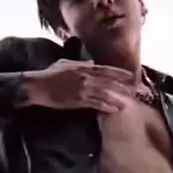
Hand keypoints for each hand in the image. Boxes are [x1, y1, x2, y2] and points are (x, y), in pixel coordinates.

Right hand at [21, 59, 135, 112]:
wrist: (37, 87)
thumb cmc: (49, 74)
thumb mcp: (65, 63)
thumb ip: (80, 63)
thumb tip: (92, 63)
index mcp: (82, 68)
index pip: (105, 69)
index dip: (119, 73)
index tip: (130, 75)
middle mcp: (85, 77)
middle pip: (108, 81)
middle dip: (122, 86)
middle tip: (135, 90)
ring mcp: (82, 89)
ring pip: (104, 93)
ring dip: (117, 97)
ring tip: (128, 101)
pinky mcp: (78, 101)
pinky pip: (95, 104)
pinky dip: (106, 106)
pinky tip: (114, 109)